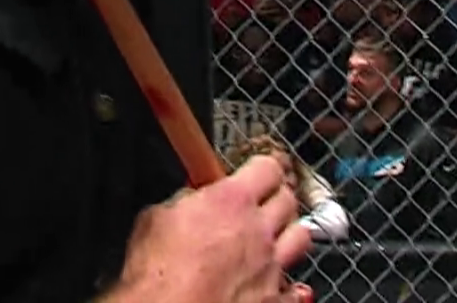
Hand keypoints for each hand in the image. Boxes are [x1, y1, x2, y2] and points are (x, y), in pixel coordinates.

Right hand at [112, 155, 312, 302]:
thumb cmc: (156, 273)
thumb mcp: (156, 218)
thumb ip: (183, 201)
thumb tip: (190, 197)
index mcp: (232, 202)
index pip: (268, 167)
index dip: (263, 166)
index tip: (257, 170)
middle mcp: (259, 231)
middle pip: (288, 200)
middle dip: (276, 196)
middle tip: (262, 201)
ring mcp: (271, 268)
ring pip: (301, 237)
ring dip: (289, 232)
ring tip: (273, 236)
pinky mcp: (274, 300)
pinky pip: (296, 288)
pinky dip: (290, 283)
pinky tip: (277, 282)